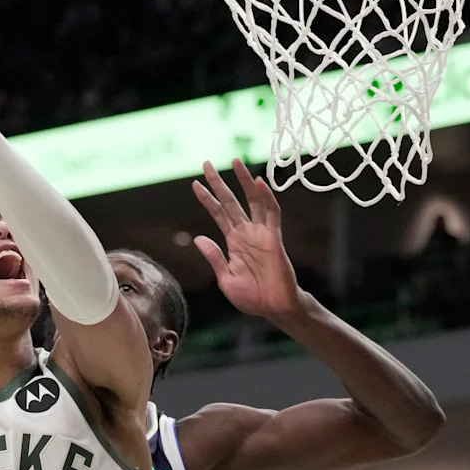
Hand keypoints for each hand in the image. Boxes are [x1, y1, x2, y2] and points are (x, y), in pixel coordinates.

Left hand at [192, 160, 301, 321]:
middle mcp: (246, 233)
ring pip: (252, 200)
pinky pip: (271, 213)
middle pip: (231, 201)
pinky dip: (266, 197)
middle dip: (219, 183)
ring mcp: (261, 233)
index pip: (218, 214)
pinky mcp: (274, 238)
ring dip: (243, 181)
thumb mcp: (225, 278)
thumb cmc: (251, 297)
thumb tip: (197, 239)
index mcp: (233, 242)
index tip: (195, 184)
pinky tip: (258, 182)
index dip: (208, 199)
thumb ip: (214, 257)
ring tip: (234, 161)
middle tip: (207, 163)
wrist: (273, 308)